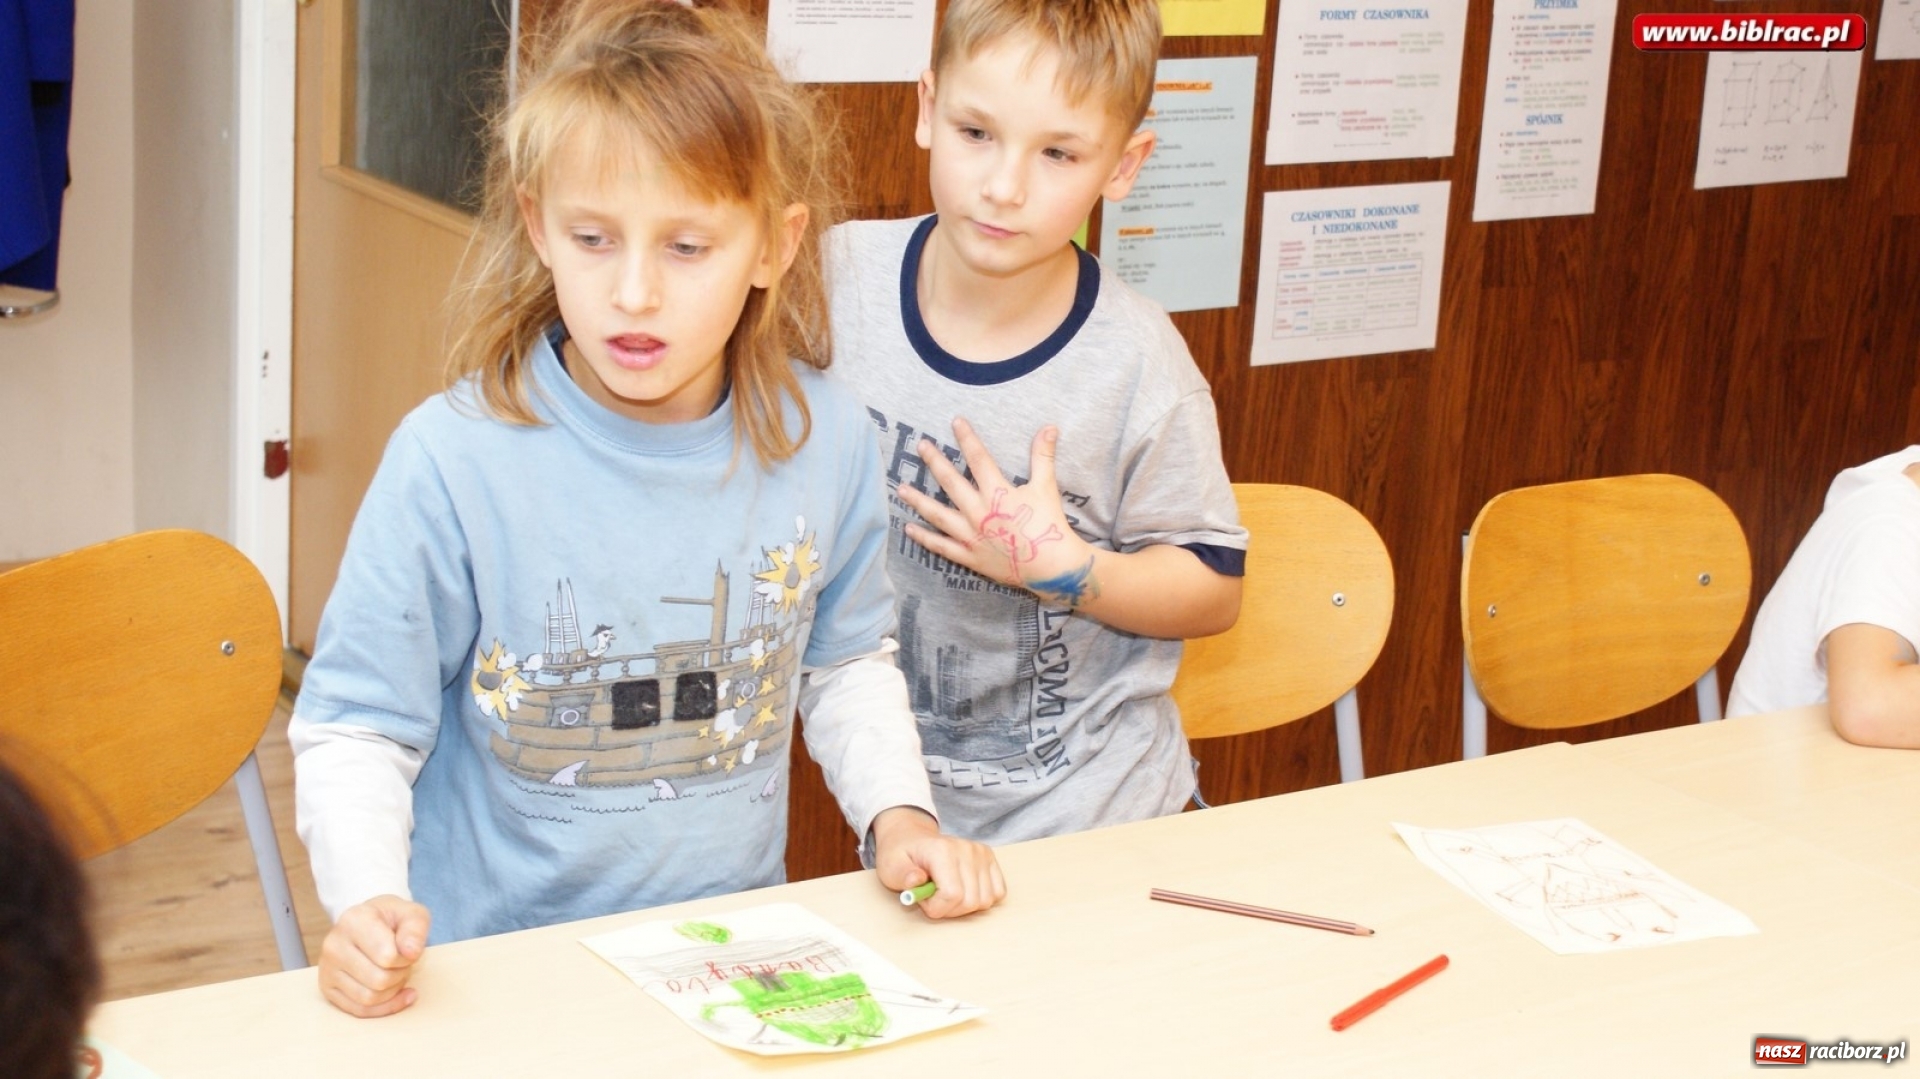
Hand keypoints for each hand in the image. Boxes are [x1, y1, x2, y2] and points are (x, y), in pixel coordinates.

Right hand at [317, 894, 431, 1017]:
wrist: (368, 923)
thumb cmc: (392, 920)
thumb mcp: (412, 914)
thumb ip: (416, 929)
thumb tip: (411, 952)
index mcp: (354, 921)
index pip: (387, 956)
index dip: (406, 958)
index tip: (409, 950)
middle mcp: (334, 944)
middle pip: (379, 980)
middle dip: (400, 975)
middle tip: (403, 963)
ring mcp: (327, 968)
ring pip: (369, 998)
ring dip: (392, 991)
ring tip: (395, 973)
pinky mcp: (327, 988)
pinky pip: (359, 1010)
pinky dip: (384, 1007)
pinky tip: (398, 994)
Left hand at [870, 806, 1005, 918]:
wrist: (912, 837)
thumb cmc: (901, 855)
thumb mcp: (890, 866)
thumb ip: (902, 875)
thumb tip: (916, 880)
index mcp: (942, 851)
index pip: (952, 895)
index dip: (936, 907)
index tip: (923, 899)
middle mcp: (966, 849)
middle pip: (970, 902)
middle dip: (949, 909)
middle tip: (933, 897)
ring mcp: (981, 853)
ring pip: (985, 901)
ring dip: (964, 906)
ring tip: (947, 892)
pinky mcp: (990, 858)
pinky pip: (998, 892)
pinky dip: (981, 898)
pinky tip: (964, 890)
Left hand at [897, 417, 1098, 606]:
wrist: (1052, 567)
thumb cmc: (1049, 524)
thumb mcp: (1046, 487)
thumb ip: (1043, 456)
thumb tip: (1050, 426)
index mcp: (997, 492)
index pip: (978, 459)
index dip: (967, 438)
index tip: (955, 421)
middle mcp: (978, 512)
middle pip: (951, 482)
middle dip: (934, 461)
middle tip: (920, 445)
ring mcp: (971, 535)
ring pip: (938, 514)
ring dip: (918, 500)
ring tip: (901, 488)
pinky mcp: (969, 556)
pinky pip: (941, 546)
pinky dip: (924, 538)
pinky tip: (908, 528)